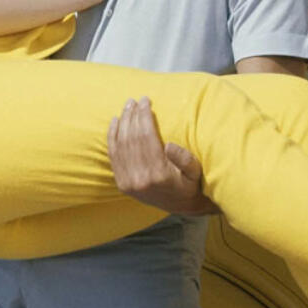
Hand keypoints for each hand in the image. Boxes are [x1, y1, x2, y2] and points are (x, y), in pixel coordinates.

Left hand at [107, 98, 217, 215]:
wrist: (180, 207)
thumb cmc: (190, 185)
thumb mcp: (195, 173)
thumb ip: (185, 159)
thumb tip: (168, 145)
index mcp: (158, 174)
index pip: (146, 137)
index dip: (144, 116)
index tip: (146, 100)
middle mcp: (140, 179)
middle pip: (132, 138)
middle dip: (133, 116)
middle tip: (135, 100)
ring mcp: (128, 182)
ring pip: (120, 145)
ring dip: (122, 122)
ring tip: (127, 106)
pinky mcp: (121, 183)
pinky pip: (113, 155)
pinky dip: (112, 136)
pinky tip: (115, 122)